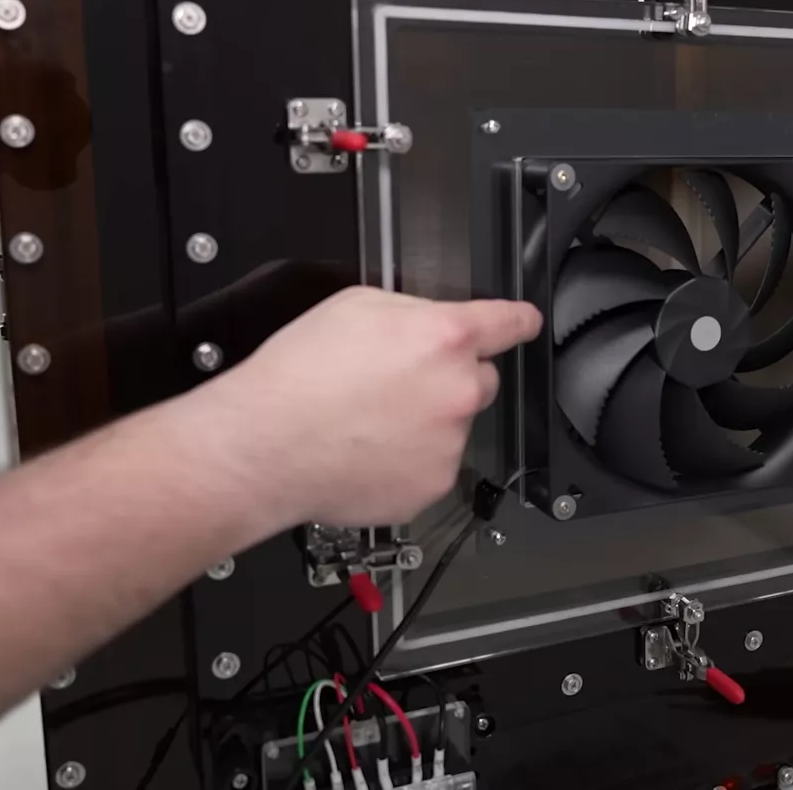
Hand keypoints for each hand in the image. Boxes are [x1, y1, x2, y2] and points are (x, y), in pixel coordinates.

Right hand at [184, 287, 541, 528]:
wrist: (265, 446)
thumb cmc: (298, 377)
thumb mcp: (354, 306)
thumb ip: (410, 312)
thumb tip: (427, 323)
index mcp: (445, 339)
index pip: (509, 323)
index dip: (519, 321)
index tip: (527, 324)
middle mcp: (458, 391)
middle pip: (481, 380)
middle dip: (452, 379)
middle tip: (398, 386)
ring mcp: (449, 444)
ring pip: (453, 427)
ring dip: (425, 424)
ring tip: (367, 422)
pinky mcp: (432, 485)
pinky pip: (432, 468)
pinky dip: (408, 462)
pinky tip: (367, 452)